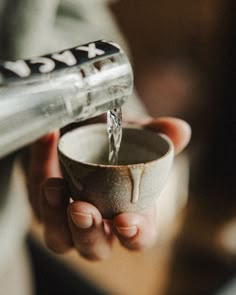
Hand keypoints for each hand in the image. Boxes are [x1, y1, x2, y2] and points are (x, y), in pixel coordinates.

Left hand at [28, 117, 190, 259]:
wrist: (85, 133)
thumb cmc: (116, 145)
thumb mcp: (136, 137)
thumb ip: (158, 135)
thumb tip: (179, 131)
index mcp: (128, 213)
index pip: (137, 237)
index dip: (134, 235)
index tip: (125, 222)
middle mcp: (98, 223)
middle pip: (94, 247)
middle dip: (88, 232)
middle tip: (81, 208)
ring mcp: (68, 219)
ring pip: (58, 238)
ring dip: (54, 214)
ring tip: (53, 184)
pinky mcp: (44, 205)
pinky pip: (37, 196)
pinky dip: (39, 166)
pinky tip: (47, 140)